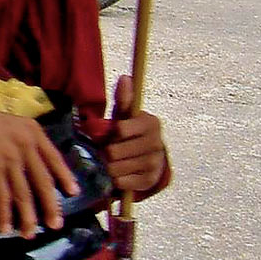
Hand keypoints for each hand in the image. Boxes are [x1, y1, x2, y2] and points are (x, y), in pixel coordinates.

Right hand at [0, 97, 78, 237]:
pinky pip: (2, 196)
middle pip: (43, 181)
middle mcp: (26, 144)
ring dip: (27, 216)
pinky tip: (4, 227)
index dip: (65, 177)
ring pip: (24, 193)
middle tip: (56, 225)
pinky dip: (4, 213)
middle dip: (51, 206)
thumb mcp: (10, 126)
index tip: (73, 193)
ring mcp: (10, 157)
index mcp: (33, 132)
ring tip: (30, 233)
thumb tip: (36, 166)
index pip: (55, 158)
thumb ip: (25, 141)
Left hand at [105, 75, 166, 194]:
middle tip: (104, 150)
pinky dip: (114, 179)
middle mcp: (156, 144)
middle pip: (114, 151)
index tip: (111, 133)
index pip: (120, 129)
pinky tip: (116, 172)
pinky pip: (122, 182)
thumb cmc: (129, 132)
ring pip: (116, 168)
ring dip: (107, 166)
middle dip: (105, 152)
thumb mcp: (125, 115)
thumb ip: (123, 99)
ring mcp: (154, 163)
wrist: (147, 158)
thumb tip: (125, 77)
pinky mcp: (149, 181)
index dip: (110, 133)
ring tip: (108, 161)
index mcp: (151, 123)